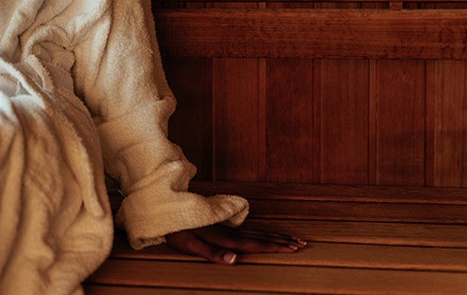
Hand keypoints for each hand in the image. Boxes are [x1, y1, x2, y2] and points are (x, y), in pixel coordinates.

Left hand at [165, 223, 305, 264]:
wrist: (164, 206)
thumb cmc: (176, 229)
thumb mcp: (190, 244)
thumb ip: (213, 253)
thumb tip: (236, 260)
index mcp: (224, 238)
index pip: (255, 244)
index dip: (274, 246)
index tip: (293, 248)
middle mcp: (228, 230)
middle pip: (260, 235)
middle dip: (281, 240)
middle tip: (302, 243)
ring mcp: (225, 225)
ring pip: (256, 230)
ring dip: (274, 234)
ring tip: (290, 237)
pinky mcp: (220, 223)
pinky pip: (247, 228)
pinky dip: (260, 231)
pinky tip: (264, 233)